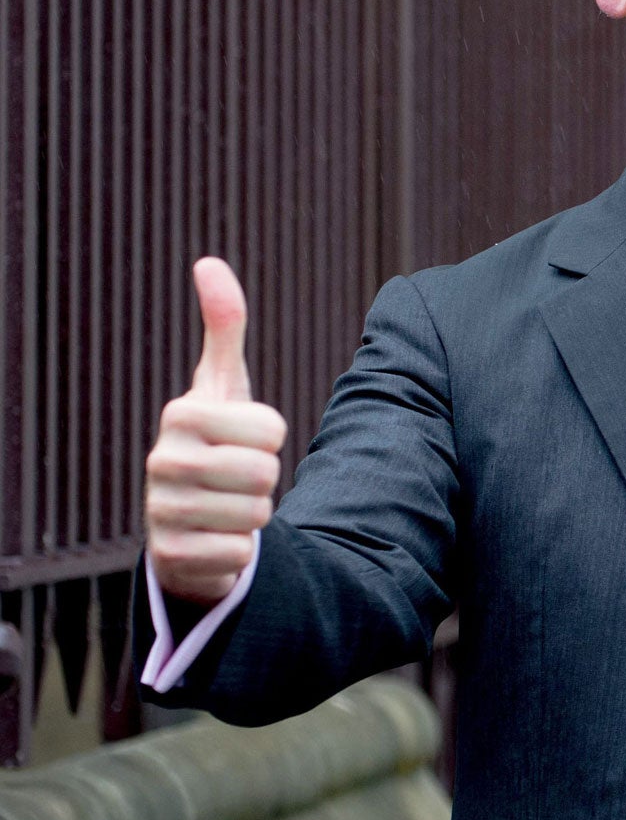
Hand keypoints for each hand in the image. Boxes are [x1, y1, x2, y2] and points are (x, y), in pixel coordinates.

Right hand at [144, 259, 286, 603]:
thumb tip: (208, 262)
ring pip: (257, 514)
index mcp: (180, 414)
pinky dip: (238, 550)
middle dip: (264, 478)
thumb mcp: (224, 385)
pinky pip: (239, 552)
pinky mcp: (170, 557)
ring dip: (254, 514)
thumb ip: (224, 327)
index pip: (272, 429)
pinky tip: (214, 539)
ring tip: (226, 506)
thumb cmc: (215, 440)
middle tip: (237, 478)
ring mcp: (160, 511)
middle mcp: (160, 461)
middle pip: (266, 471)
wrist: (188, 519)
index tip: (243, 439)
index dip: (270, 437)